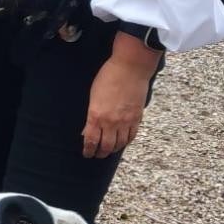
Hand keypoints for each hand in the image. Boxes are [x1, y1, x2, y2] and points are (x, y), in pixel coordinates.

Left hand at [82, 35, 157, 157]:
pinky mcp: (137, 118)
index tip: (86, 154)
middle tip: (97, 155)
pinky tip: (122, 142)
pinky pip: (131, 136)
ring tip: (109, 151)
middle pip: (105, 146)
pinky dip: (126, 142)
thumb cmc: (108, 77)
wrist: (130, 68)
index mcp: (96, 115)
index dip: (88, 150)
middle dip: (100, 153)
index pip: (91, 140)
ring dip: (113, 150)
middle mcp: (111, 122)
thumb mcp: (93, 95)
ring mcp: (125, 121)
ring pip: (119, 144)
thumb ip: (91, 114)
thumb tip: (87, 129)